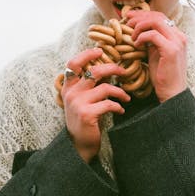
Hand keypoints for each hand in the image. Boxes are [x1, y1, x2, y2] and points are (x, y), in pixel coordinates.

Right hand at [61, 48, 129, 162]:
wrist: (78, 144)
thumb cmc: (83, 119)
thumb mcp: (81, 99)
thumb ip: (87, 85)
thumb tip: (105, 67)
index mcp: (68, 87)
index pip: (73, 64)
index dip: (86, 54)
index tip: (100, 51)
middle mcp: (71, 93)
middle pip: (94, 71)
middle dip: (112, 69)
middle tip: (123, 71)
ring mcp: (78, 103)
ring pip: (105, 88)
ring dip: (120, 92)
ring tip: (126, 97)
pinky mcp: (87, 114)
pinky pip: (108, 104)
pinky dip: (118, 106)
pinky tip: (121, 110)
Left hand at [126, 10, 187, 102]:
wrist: (172, 93)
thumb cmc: (163, 75)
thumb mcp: (156, 53)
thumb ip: (151, 41)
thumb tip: (138, 31)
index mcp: (177, 36)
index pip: (160, 16)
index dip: (144, 14)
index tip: (129, 17)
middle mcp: (179, 36)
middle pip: (157, 16)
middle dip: (139, 17)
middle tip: (126, 22)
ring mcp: (177, 42)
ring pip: (155, 22)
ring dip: (139, 26)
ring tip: (132, 36)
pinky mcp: (171, 50)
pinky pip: (153, 35)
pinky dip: (141, 37)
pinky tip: (136, 44)